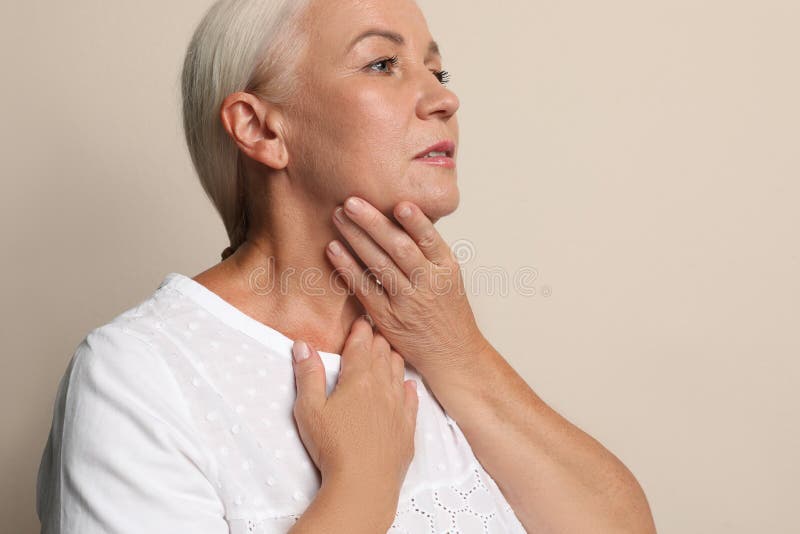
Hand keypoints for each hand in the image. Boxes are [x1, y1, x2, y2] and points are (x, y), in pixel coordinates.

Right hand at [291, 317, 418, 493]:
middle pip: (383, 354)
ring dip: (393, 358)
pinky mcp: (407, 428)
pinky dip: (408, 387)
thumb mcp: (310, 409)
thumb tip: (303, 345)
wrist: (364, 484)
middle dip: (377, 340)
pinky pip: (412, 399)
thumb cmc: (333, 447)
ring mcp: (399, 407)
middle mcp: (383, 388)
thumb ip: (308, 375)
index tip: (361, 321)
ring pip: (399, 372)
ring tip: (388, 351)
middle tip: (374, 331)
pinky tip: (408, 385)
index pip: (361, 345)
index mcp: (358, 379)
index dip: (360, 331)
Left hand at [326, 197, 489, 375]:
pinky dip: (347, 267)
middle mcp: (428, 283)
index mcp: (446, 268)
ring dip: (356, 238)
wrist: (452, 354)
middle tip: (352, 201)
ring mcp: (407, 301)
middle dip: (374, 222)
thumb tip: (401, 214)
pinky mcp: (388, 317)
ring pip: (379, 264)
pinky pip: (364, 288)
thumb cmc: (447, 311)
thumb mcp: (450, 276)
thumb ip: (429, 250)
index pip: (429, 239)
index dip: (415, 221)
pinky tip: (333, 249)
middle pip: (399, 247)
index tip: (399, 204)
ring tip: (339, 216)